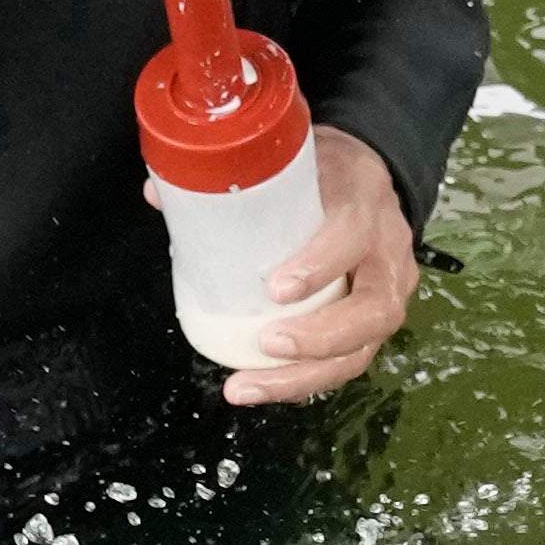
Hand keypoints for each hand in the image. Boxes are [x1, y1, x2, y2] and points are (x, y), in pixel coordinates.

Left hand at [217, 127, 419, 406]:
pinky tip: (261, 388)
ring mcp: (388, 291)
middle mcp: (387, 251)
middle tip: (267, 345)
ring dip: (304, 376)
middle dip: (320, 337)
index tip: (275, 288)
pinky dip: (303, 381)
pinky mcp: (375, 322)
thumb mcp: (288, 157)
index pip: (353, 233)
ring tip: (248, 386)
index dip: (320, 263)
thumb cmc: (323, 171)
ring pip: (362, 348)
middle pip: (373, 309)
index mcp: (364, 199)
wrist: (367, 178)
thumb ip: (232, 173)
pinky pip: (348, 361)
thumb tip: (157, 195)